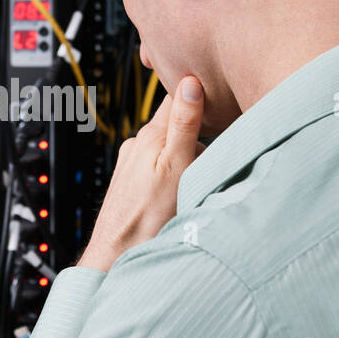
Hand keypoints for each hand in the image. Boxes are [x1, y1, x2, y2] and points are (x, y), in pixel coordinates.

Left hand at [77, 75, 205, 271]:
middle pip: (175, 122)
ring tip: (201, 167)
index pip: (176, 96)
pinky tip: (181, 185)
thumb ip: (183, 125)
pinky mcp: (132, 182)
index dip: (196, 88)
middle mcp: (138, 145)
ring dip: (186, 150)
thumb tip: (189, 83)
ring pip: (168, 145)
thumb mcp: (175, 166)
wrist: (118, 254)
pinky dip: (174, 168)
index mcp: (150, 135)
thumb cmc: (148, 217)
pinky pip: (159, 165)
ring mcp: (133, 164)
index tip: (217, 85)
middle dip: (196, 125)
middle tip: (220, 133)